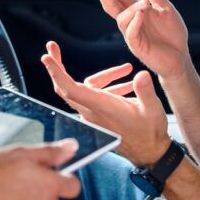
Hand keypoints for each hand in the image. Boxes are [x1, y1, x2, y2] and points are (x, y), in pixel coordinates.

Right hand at [0, 140, 80, 199]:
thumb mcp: (20, 153)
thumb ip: (50, 152)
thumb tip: (71, 147)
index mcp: (49, 185)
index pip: (73, 186)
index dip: (64, 178)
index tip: (53, 174)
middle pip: (52, 196)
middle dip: (40, 187)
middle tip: (20, 177)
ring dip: (28, 199)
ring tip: (7, 190)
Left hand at [41, 41, 169, 166]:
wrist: (150, 152)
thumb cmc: (150, 132)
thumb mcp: (153, 110)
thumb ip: (145, 91)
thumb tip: (140, 74)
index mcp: (102, 108)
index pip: (72, 90)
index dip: (57, 73)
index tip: (47, 58)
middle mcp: (93, 112)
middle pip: (66, 88)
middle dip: (58, 67)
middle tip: (52, 48)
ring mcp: (95, 114)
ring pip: (86, 89)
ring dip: (103, 76)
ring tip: (126, 68)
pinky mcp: (99, 115)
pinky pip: (96, 94)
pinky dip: (108, 85)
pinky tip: (127, 83)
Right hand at [90, 0, 189, 78]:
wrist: (180, 56)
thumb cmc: (171, 33)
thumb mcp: (165, 7)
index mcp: (136, 11)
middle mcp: (130, 22)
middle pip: (111, 6)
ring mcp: (132, 35)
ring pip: (122, 19)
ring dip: (132, 9)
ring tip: (145, 3)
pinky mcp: (138, 47)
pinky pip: (131, 34)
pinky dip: (135, 23)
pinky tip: (141, 14)